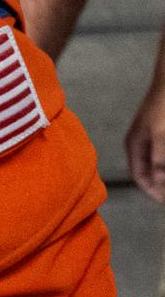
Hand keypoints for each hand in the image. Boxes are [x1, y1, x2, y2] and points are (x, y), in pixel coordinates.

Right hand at [125, 84, 164, 202]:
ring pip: (160, 164)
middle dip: (161, 184)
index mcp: (135, 145)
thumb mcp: (161, 134)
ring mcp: (154, 139)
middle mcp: (142, 144)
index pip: (139, 176)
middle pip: (151, 172)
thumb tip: (158, 183)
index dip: (152, 191)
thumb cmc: (164, 105)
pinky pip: (163, 155)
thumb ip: (159, 159)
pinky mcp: (163, 134)